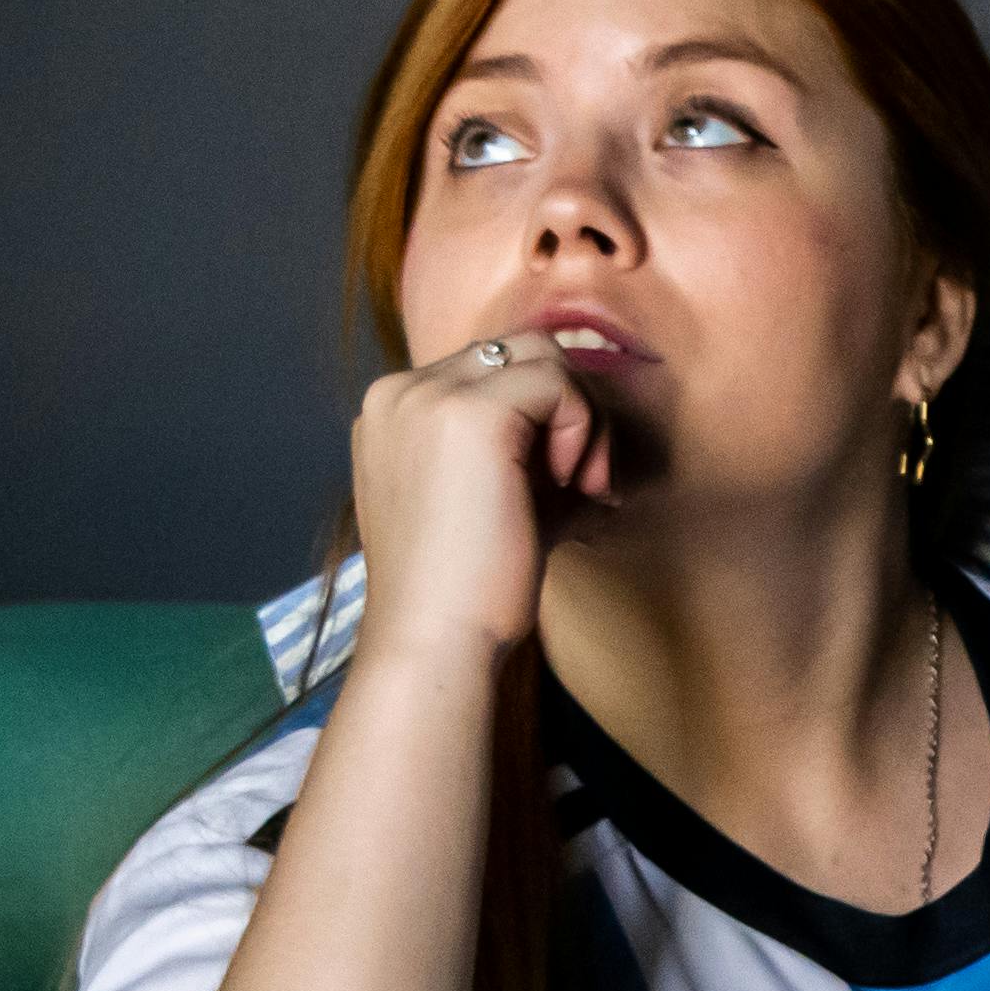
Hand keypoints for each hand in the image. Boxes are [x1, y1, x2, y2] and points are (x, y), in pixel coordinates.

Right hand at [346, 327, 627, 670]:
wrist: (435, 639)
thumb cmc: (467, 588)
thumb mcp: (498, 500)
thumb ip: (532, 457)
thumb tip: (597, 441)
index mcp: (392, 411)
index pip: (492, 370)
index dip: (543, 418)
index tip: (564, 484)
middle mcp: (397, 392)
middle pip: (517, 351)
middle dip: (568, 408)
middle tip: (586, 483)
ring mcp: (426, 397)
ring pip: (541, 356)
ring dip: (583, 416)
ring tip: (584, 487)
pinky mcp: (468, 414)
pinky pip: (556, 381)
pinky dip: (584, 426)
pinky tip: (575, 485)